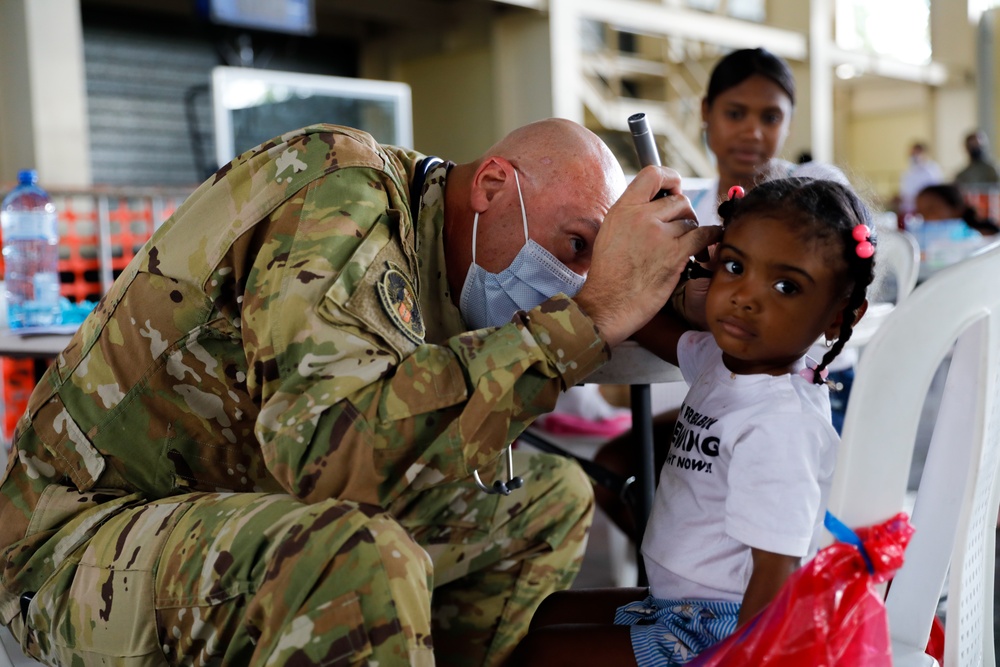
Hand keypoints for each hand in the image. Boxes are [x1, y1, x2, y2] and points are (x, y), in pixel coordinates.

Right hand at [575, 166, 721, 346]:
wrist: (607, 304)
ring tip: (685, 247)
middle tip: (681, 229)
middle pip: (679, 200)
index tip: (676, 187)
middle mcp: (641, 217)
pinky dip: (710, 237)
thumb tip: (658, 203)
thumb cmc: (609, 274)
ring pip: (691, 221)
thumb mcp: (611, 233)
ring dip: (691, 233)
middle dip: (684, 214)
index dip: (670, 178)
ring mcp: (659, 235)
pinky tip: (708, 243)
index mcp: (623, 209)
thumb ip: (632, 215)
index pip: (652, 174)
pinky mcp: (674, 254)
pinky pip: (704, 235)